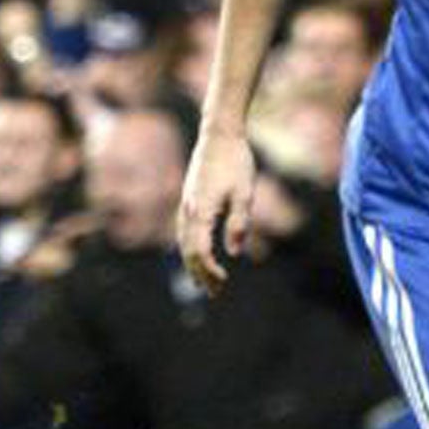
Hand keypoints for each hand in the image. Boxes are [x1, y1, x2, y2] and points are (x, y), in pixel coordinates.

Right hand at [178, 128, 256, 292]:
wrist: (219, 135)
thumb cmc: (236, 162)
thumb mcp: (245, 193)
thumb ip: (239, 222)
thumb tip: (235, 252)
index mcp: (201, 211)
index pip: (200, 251)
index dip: (209, 270)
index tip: (223, 282)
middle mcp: (188, 211)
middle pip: (189, 251)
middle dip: (200, 273)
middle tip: (215, 293)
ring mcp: (185, 205)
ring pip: (183, 243)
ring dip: (194, 264)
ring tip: (205, 282)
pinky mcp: (189, 200)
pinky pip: (184, 232)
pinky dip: (190, 248)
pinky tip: (197, 255)